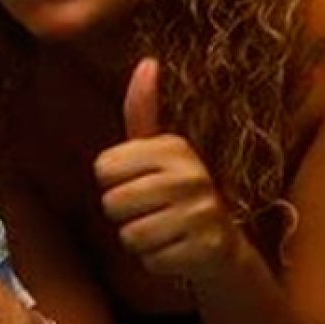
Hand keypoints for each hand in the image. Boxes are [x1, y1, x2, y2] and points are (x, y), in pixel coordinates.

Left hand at [95, 58, 242, 283]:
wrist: (221, 246)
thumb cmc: (175, 193)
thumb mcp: (157, 150)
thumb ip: (143, 110)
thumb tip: (147, 61)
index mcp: (173, 146)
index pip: (103, 169)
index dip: (113, 183)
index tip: (140, 183)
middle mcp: (192, 174)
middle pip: (112, 203)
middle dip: (124, 215)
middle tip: (152, 212)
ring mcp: (202, 212)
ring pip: (129, 235)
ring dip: (139, 241)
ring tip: (164, 231)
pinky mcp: (208, 248)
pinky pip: (150, 261)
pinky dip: (157, 262)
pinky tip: (177, 250)